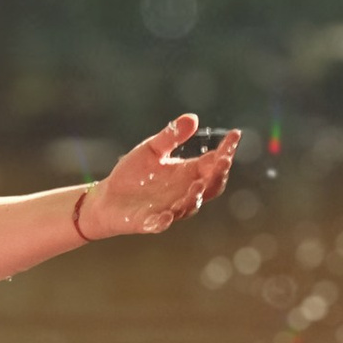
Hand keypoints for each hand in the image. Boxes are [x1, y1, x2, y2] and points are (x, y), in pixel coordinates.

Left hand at [82, 114, 239, 239]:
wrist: (107, 197)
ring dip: (195, 197)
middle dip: (218, 175)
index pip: (214, 162)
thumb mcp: (151, 149)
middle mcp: (184, 192)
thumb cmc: (134, 173)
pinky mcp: (149, 222)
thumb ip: (171, 136)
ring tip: (196, 185)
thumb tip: (193, 118)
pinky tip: (165, 217)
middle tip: (223, 161)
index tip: (235, 135)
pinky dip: (163, 221)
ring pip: (190, 206)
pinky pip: (159, 224)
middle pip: (211, 186)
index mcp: (188, 173)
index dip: (227, 151)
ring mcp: (169, 208)